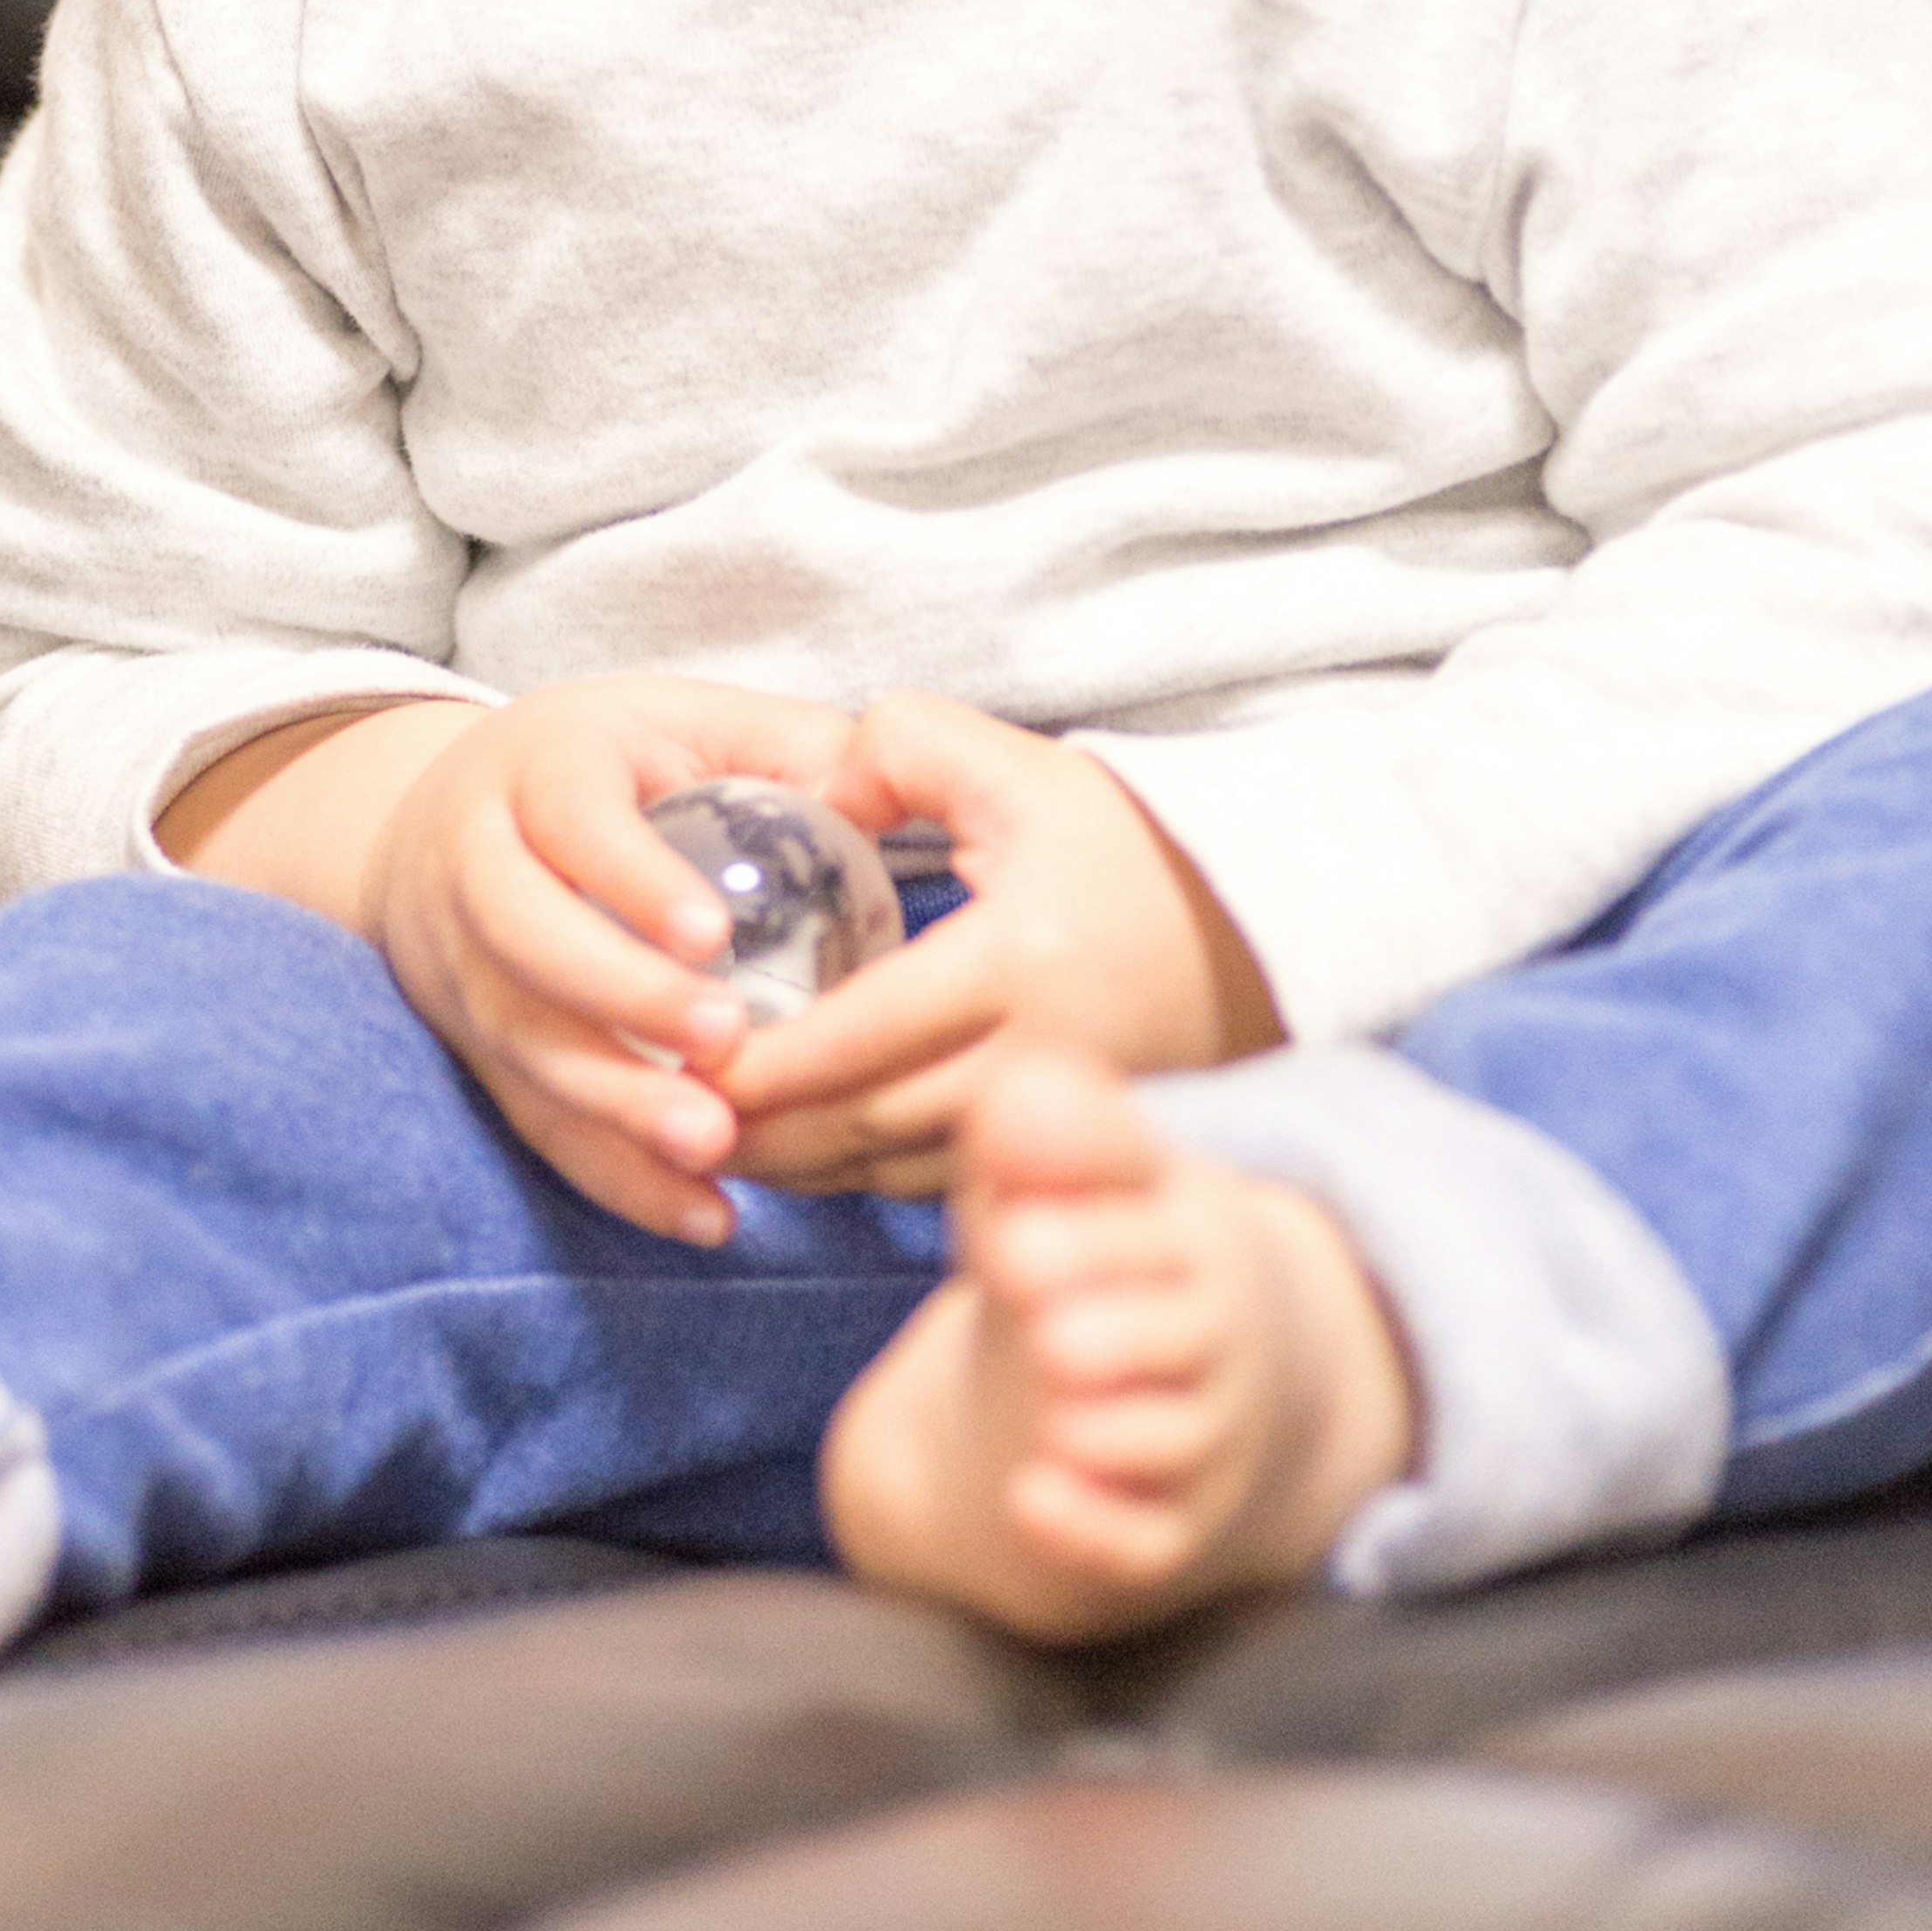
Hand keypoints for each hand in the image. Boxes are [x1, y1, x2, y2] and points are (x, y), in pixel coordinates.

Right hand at [367, 677, 862, 1240]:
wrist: (438, 818)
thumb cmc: (603, 765)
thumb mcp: (684, 722)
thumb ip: (788, 747)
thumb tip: (897, 791)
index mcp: (538, 770)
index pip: (574, 821)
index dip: (634, 879)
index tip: (712, 935)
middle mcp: (474, 865)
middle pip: (526, 937)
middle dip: (622, 996)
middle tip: (724, 1042)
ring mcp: (459, 967)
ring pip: (521, 1042)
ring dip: (615, 1104)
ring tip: (715, 1146)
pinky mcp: (474, 1050)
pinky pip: (535, 1120)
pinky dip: (614, 1175)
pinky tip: (701, 1212)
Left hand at [716, 693, 1278, 1200]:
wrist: (1260, 918)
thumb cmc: (1123, 836)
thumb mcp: (1012, 765)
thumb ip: (897, 750)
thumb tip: (811, 795)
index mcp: (1016, 959)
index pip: (858, 1036)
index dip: (761, 1063)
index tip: (682, 1058)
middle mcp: (1040, 1055)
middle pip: (868, 1123)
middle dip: (765, 1131)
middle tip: (671, 1114)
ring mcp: (1061, 1117)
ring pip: (901, 1167)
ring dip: (808, 1167)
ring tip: (720, 1139)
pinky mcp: (1074, 1148)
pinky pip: (949, 1180)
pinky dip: (870, 1174)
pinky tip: (813, 1149)